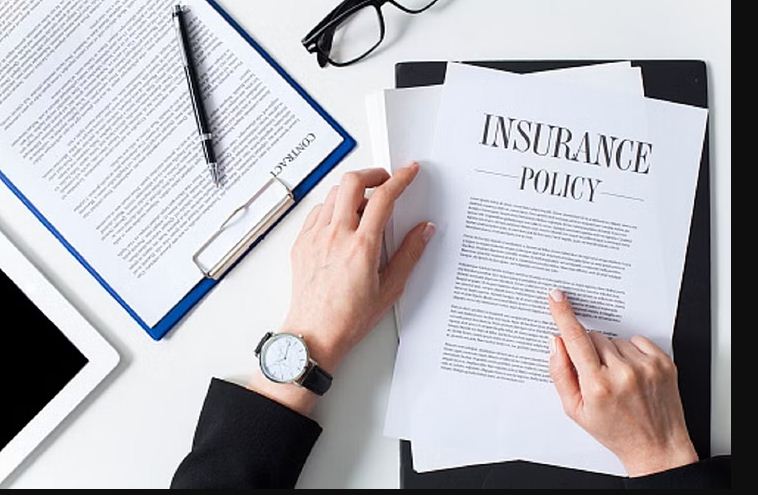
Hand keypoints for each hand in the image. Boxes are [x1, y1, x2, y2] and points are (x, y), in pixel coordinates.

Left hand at [250, 164, 433, 413]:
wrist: (314, 334)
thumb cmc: (349, 318)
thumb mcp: (390, 289)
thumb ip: (409, 254)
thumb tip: (424, 230)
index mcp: (362, 246)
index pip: (384, 198)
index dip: (400, 179)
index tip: (410, 171)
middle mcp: (336, 235)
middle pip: (352, 182)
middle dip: (373, 174)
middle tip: (385, 181)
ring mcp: (315, 237)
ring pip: (332, 194)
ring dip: (352, 190)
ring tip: (365, 204)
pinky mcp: (301, 243)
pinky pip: (317, 211)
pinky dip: (333, 207)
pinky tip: (342, 221)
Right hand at [547, 289, 697, 476]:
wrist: (657, 447)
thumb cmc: (614, 430)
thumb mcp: (575, 410)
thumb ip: (560, 373)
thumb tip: (556, 342)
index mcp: (597, 385)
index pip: (575, 339)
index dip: (563, 314)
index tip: (556, 297)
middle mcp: (623, 373)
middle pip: (593, 338)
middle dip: (589, 350)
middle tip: (596, 374)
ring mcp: (645, 367)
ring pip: (614, 340)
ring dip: (611, 353)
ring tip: (617, 378)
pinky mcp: (662, 363)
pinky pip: (636, 340)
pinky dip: (630, 352)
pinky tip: (631, 372)